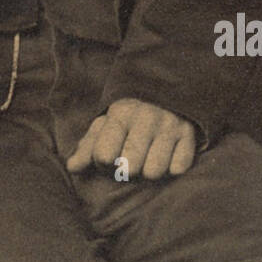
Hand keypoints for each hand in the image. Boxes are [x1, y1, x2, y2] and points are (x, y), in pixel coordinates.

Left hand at [66, 98, 196, 178]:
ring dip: (150, 171)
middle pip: (129, 168)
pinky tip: (168, 156)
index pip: (103, 156)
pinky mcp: (189, 133)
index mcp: (120, 113)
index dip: (104, 164)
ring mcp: (169, 124)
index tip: (110, 158)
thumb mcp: (106, 125)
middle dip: (127, 171)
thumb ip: (88, 146)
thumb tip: (72, 168)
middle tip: (130, 160)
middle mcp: (145, 117)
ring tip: (148, 158)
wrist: (167, 88)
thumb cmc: (130, 117)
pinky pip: (178, 168)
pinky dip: (172, 168)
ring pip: (154, 172)